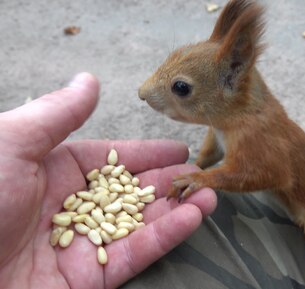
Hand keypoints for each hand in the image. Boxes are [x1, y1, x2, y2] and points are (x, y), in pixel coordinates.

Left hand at [0, 73, 216, 288]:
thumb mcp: (10, 144)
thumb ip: (56, 114)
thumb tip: (89, 80)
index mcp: (50, 172)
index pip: (110, 159)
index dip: (145, 153)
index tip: (177, 148)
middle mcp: (69, 207)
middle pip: (130, 192)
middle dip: (167, 182)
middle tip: (201, 174)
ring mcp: (80, 244)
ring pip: (138, 224)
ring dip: (176, 208)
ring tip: (211, 193)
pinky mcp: (87, 279)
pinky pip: (133, 255)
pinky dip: (166, 237)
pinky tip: (193, 218)